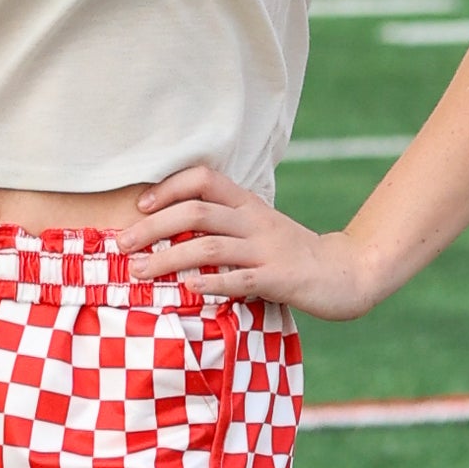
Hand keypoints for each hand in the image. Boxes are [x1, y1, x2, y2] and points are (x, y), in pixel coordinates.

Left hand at [119, 159, 384, 316]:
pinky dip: (212, 282)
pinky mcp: (279, 278)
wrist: (346, 273)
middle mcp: (254, 221)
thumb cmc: (290, 252)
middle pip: (196, 211)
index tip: (140, 207)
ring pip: (209, 246)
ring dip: (168, 259)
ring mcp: (267, 249)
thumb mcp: (257, 227)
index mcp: (247, 204)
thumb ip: (224, 223)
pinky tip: (188, 288)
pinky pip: (240, 278)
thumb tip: (168, 230)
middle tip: (122, 244)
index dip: (168, 188)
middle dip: (152, 227)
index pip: (202, 179)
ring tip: (139, 271)